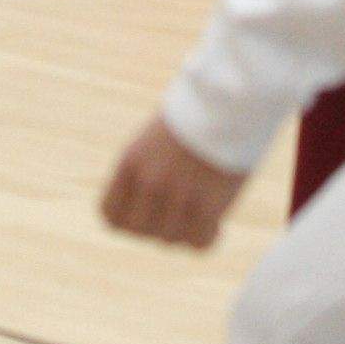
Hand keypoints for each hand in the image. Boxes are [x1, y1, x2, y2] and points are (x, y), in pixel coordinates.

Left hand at [99, 112, 246, 248]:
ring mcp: (176, 193)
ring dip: (186, 230)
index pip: (111, 216)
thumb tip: (150, 213)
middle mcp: (148, 180)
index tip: (151, 213)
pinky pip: (199, 242)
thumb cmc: (199, 117)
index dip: (130, 221)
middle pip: (140, 232)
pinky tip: (217, 222)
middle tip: (181, 213)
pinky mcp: (206, 204)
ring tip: (203, 209)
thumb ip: (147, 175)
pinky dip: (209, 236)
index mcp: (130, 161)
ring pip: (171, 239)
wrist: (234, 101)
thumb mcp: (158, 141)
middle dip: (159, 227)